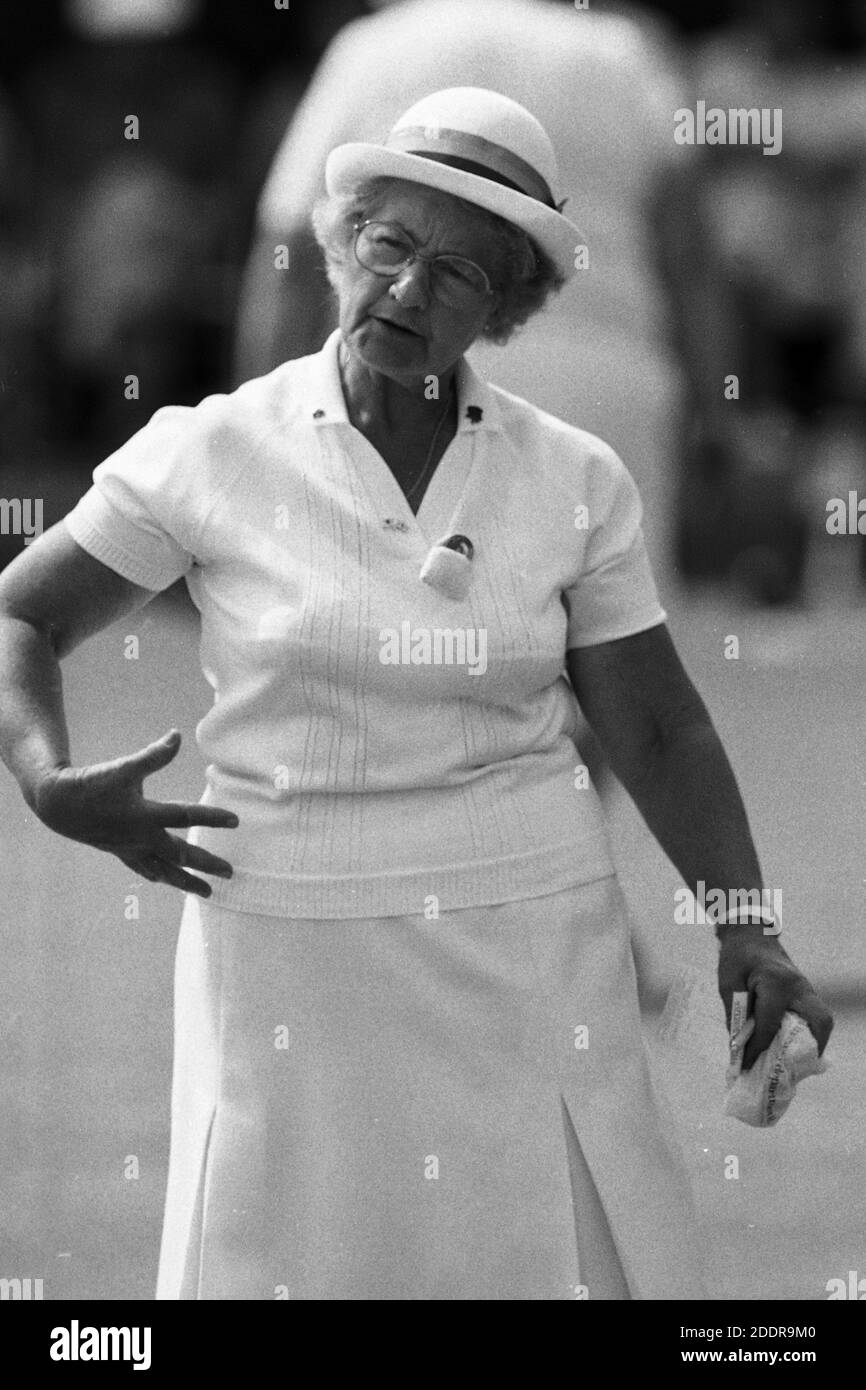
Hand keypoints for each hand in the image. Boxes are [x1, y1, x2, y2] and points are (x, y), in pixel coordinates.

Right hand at [33, 728, 237, 896]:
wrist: (58, 805)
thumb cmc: (92, 784)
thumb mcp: (124, 767)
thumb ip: (153, 755)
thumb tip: (178, 736)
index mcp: (145, 816)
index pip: (186, 817)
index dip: (212, 817)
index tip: (235, 821)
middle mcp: (141, 838)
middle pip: (181, 854)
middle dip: (206, 864)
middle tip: (230, 872)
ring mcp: (130, 849)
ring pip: (164, 871)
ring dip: (186, 881)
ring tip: (206, 892)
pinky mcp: (120, 851)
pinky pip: (144, 869)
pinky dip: (158, 875)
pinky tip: (165, 881)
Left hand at [717, 924, 833, 1069]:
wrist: (750, 935)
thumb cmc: (737, 958)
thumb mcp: (728, 985)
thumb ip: (734, 1017)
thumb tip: (739, 1050)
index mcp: (776, 982)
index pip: (770, 1025)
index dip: (756, 1050)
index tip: (746, 1067)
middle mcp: (798, 986)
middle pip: (818, 1022)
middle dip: (808, 1050)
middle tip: (788, 1068)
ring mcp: (807, 988)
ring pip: (823, 1020)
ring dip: (813, 1044)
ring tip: (793, 1062)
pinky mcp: (807, 992)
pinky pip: (816, 1017)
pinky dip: (809, 1034)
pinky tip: (793, 1048)